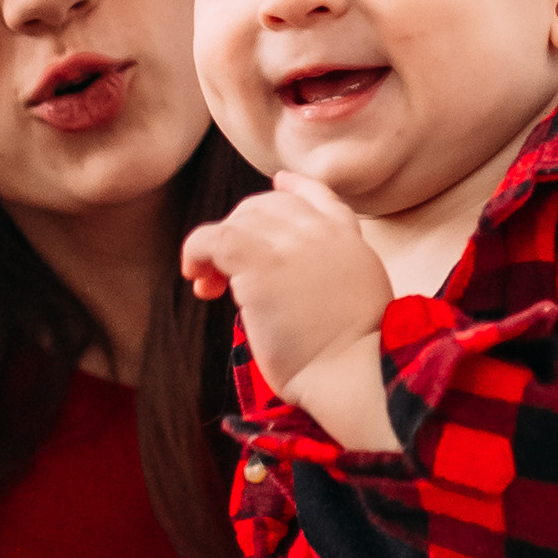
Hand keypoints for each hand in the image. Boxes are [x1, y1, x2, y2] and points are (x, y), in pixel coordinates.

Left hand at [183, 175, 392, 424]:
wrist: (355, 372)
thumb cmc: (356, 359)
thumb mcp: (361, 297)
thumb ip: (334, 273)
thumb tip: (300, 280)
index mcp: (349, 241)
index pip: (318, 196)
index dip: (293, 189)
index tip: (277, 185)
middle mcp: (321, 233)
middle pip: (268, 205)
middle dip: (242, 229)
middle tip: (227, 272)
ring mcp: (291, 243)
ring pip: (240, 219)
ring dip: (217, 248)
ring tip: (210, 286)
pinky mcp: (260, 262)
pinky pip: (212, 238)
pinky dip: (196, 253)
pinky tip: (197, 278)